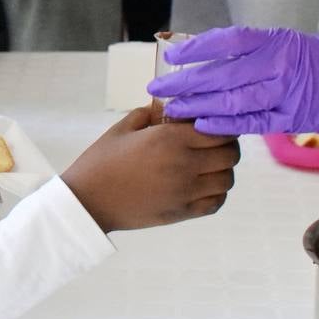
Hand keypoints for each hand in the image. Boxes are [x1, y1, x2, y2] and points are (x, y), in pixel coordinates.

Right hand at [61, 106, 239, 231]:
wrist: (87, 201)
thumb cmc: (101, 161)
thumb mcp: (124, 128)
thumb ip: (151, 112)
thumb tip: (172, 105)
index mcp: (169, 139)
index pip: (219, 129)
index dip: (222, 125)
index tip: (214, 124)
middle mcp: (183, 164)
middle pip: (230, 154)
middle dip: (227, 146)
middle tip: (213, 144)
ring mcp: (185, 191)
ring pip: (227, 179)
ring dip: (223, 170)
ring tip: (208, 165)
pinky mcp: (181, 212)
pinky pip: (216, 203)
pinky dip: (217, 193)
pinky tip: (204, 185)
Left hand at [147, 26, 318, 135]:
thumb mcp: (288, 46)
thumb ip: (254, 53)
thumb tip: (211, 60)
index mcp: (276, 41)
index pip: (227, 40)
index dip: (197, 48)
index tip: (172, 55)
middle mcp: (278, 63)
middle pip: (222, 72)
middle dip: (186, 82)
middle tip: (158, 90)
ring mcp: (285, 91)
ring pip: (232, 98)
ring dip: (198, 104)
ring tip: (171, 110)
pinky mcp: (291, 116)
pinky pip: (252, 120)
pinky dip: (225, 122)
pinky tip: (202, 124)